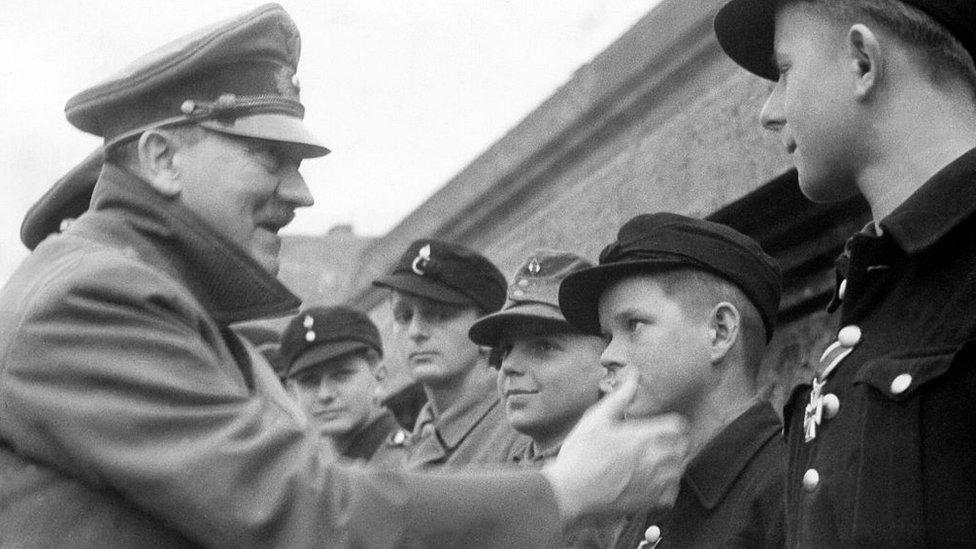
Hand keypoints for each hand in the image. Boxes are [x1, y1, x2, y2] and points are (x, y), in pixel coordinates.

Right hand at [541, 368, 688, 522]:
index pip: (677, 425)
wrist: (570, 492)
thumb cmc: (580, 454)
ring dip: (674, 463)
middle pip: (683, 447)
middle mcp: (653, 458)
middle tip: (666, 441)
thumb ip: (620, 396)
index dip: (675, 423)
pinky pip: (672, 493)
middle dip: (677, 442)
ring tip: (662, 461)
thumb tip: (634, 375)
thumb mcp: (596, 418)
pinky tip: (657, 482)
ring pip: (680, 470)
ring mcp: (653, 482)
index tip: (667, 424)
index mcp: (642, 436)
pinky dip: (669, 487)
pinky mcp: (649, 501)